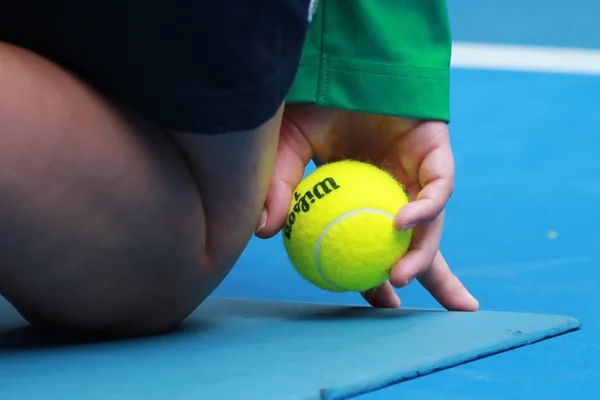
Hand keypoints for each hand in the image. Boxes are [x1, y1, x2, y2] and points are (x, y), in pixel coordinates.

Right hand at [256, 104, 477, 310]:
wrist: (342, 61)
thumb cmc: (314, 102)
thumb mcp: (286, 152)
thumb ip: (278, 189)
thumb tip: (262, 233)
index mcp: (365, 192)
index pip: (372, 240)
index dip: (371, 272)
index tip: (371, 301)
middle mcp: (395, 186)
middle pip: (417, 241)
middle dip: (424, 276)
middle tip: (408, 310)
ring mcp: (417, 170)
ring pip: (431, 224)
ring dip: (421, 255)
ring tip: (399, 280)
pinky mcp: (436, 151)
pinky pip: (438, 189)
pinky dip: (422, 211)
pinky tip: (398, 226)